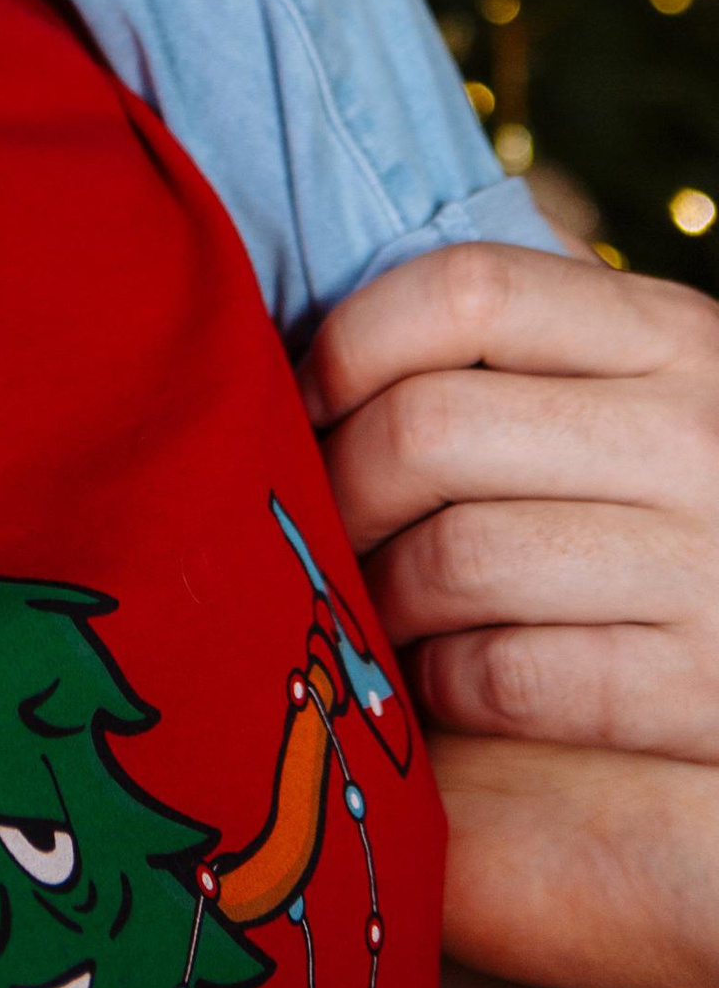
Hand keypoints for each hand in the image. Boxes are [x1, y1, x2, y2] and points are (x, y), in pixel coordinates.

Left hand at [306, 242, 718, 987]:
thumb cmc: (699, 494)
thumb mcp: (656, 384)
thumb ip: (542, 339)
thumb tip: (357, 307)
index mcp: (670, 336)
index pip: (465, 292)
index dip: (351, 340)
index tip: (308, 396)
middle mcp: (691, 438)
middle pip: (427, 429)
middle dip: (339, 481)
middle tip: (320, 518)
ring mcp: (703, 569)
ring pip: (452, 559)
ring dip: (380, 593)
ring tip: (371, 601)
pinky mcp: (697, 695)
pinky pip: (505, 678)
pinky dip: (443, 682)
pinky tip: (441, 677)